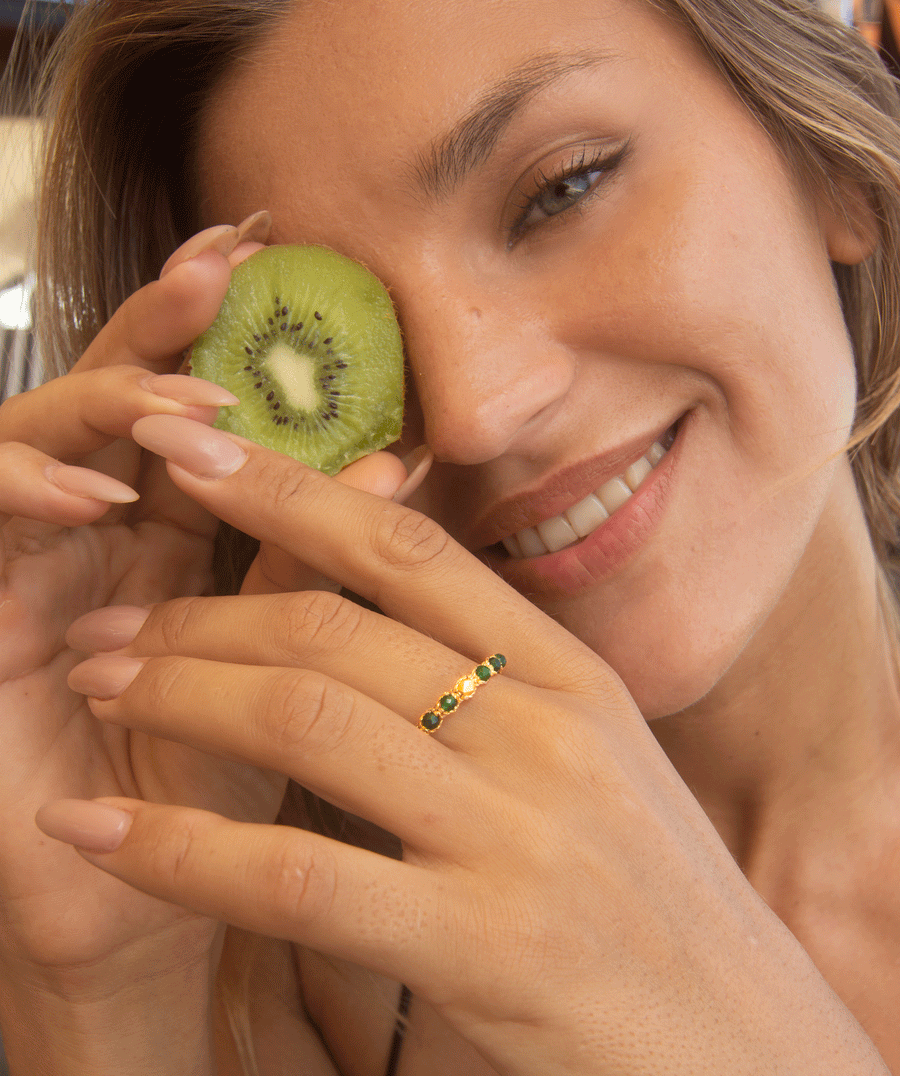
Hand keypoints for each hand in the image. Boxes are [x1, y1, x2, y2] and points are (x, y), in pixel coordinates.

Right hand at [0, 214, 298, 992]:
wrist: (154, 908)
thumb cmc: (230, 778)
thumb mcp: (285, 660)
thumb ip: (319, 561)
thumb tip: (393, 461)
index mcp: (173, 534)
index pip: (192, 407)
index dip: (224, 328)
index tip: (278, 251)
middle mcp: (93, 538)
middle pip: (113, 402)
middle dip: (161, 328)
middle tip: (226, 265)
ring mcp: (27, 572)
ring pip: (34, 442)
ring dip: (102, 404)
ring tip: (180, 399)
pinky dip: (26, 491)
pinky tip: (96, 489)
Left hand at [38, 420, 887, 1075]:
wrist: (741, 1043)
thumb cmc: (652, 897)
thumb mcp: (595, 760)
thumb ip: (501, 690)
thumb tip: (376, 628)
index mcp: (572, 677)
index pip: (410, 549)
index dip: (295, 493)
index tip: (203, 456)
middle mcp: (544, 733)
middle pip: (333, 629)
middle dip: (199, 618)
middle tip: (114, 628)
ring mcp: (515, 832)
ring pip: (304, 719)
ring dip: (176, 696)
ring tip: (99, 689)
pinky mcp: (480, 944)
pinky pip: (293, 874)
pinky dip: (178, 846)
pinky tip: (99, 830)